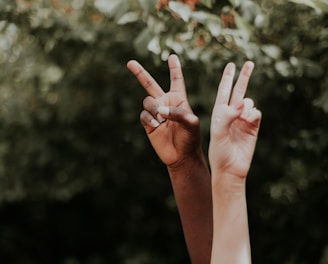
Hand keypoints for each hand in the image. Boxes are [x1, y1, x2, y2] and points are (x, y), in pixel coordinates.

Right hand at [127, 54, 201, 167]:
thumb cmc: (191, 138)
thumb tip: (159, 110)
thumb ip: (177, 113)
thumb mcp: (191, 123)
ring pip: (147, 101)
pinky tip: (157, 125)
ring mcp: (155, 113)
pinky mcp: (148, 123)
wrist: (182, 156)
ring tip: (161, 119)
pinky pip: (143, 115)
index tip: (172, 56)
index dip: (174, 69)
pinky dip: (149, 119)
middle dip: (140, 73)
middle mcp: (165, 103)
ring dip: (153, 108)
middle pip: (150, 84)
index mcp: (178, 99)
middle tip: (130, 62)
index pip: (176, 80)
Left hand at [209, 61, 260, 178]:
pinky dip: (253, 114)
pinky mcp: (253, 126)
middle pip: (239, 91)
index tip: (231, 65)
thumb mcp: (218, 133)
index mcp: (219, 113)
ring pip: (249, 102)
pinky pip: (256, 113)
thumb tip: (244, 102)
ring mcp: (243, 119)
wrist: (230, 168)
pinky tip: (248, 121)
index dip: (227, 78)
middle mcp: (232, 113)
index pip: (224, 91)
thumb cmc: (219, 152)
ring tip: (241, 118)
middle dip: (244, 77)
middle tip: (249, 63)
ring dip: (246, 106)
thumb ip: (228, 116)